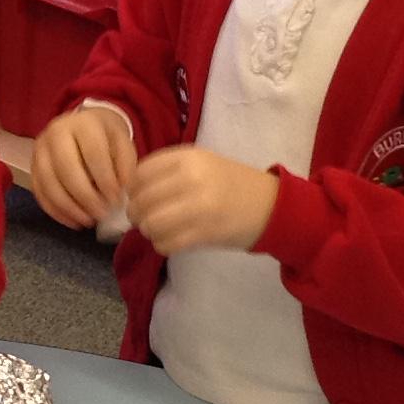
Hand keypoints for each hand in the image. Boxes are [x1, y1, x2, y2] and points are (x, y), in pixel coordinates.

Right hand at [32, 105, 136, 228]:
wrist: (82, 128)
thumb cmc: (105, 139)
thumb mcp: (122, 144)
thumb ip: (126, 166)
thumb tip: (122, 191)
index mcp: (83, 123)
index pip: (93, 152)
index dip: (105, 179)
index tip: (116, 200)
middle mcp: (56, 133)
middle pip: (66, 168)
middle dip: (86, 197)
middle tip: (102, 214)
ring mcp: (40, 150)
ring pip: (49, 184)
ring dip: (70, 208)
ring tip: (89, 221)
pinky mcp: (32, 168)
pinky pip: (40, 193)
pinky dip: (56, 212)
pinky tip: (74, 221)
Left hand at [126, 146, 278, 255]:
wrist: (270, 206)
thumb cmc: (231, 183)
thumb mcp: (201, 163)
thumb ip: (168, 171)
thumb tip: (132, 191)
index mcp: (188, 157)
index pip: (140, 174)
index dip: (133, 189)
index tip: (140, 197)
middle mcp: (191, 179)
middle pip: (142, 201)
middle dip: (137, 214)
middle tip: (144, 219)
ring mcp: (198, 207)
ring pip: (151, 224)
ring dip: (149, 232)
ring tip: (159, 231)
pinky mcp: (205, 233)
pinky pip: (166, 243)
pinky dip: (162, 245)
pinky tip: (172, 241)